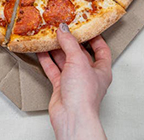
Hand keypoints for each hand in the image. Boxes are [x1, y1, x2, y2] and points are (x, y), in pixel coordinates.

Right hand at [38, 25, 109, 139]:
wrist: (71, 116)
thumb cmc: (84, 95)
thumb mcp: (78, 61)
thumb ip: (70, 43)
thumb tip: (64, 29)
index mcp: (101, 70)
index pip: (101, 50)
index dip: (95, 38)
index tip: (86, 27)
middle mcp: (88, 75)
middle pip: (80, 54)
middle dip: (71, 42)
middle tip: (63, 29)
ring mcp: (74, 81)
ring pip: (65, 61)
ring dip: (57, 49)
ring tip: (50, 37)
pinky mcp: (61, 87)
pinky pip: (53, 70)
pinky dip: (47, 60)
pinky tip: (41, 51)